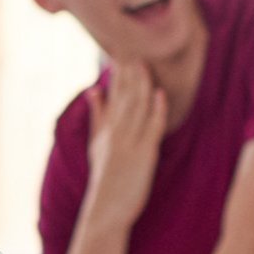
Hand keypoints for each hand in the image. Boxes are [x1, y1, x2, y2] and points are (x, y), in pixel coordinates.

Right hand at [86, 62, 166, 229]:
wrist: (105, 210)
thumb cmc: (105, 178)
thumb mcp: (96, 144)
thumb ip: (97, 116)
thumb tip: (93, 90)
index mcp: (106, 128)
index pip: (112, 93)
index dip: (118, 70)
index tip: (122, 47)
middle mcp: (115, 132)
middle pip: (123, 96)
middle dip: (128, 70)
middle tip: (133, 43)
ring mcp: (128, 143)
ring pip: (135, 108)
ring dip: (140, 84)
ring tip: (144, 61)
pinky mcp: (142, 155)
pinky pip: (150, 129)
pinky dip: (155, 111)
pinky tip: (160, 94)